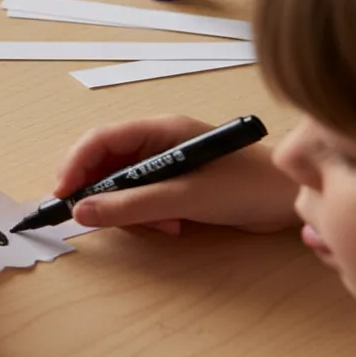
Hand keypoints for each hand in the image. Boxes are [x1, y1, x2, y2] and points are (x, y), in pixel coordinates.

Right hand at [55, 115, 299, 234]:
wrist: (293, 200)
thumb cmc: (245, 186)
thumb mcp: (184, 197)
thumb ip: (132, 205)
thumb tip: (81, 212)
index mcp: (157, 130)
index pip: (100, 140)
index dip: (75, 165)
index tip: (63, 197)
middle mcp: (157, 143)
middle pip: (106, 164)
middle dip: (103, 193)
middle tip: (100, 219)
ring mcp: (166, 165)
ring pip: (122, 187)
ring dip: (132, 211)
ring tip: (162, 226)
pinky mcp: (177, 186)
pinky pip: (143, 200)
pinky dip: (148, 216)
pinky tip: (173, 226)